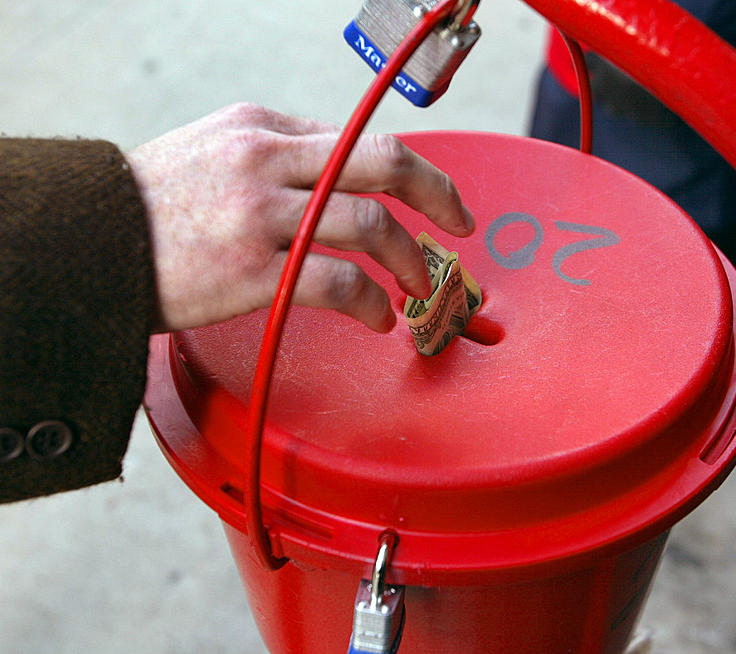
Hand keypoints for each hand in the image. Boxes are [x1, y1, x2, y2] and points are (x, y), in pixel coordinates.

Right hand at [126, 102, 474, 332]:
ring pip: (370, 223)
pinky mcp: (253, 268)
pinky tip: (378, 316)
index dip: (404, 171)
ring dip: (411, 258)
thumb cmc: (152, 205)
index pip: (357, 139)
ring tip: (418, 285)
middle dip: (436, 192)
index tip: (426, 197)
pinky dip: (372, 301)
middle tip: (460, 222)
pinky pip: (339, 281)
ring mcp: (262, 212)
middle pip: (383, 160)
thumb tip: (337, 175)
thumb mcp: (212, 150)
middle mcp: (269, 159)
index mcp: (264, 126)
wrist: (88, 242)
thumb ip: (275, 157)